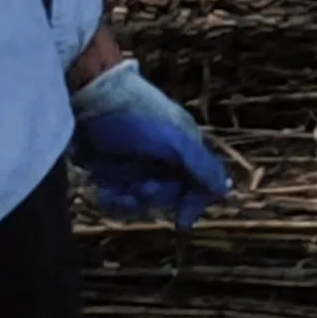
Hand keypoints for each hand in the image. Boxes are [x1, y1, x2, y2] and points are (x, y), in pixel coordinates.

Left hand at [70, 58, 231, 227]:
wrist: (90, 96)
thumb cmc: (138, 116)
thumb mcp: (175, 140)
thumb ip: (202, 167)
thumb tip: (226, 193)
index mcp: (185, 148)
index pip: (199, 184)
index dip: (192, 203)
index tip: (180, 220)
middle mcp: (163, 159)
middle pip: (169, 197)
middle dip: (155, 197)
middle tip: (141, 186)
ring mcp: (136, 166)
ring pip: (142, 201)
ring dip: (131, 201)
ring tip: (118, 191)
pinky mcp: (111, 172)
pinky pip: (118, 198)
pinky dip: (112, 199)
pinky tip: (103, 190)